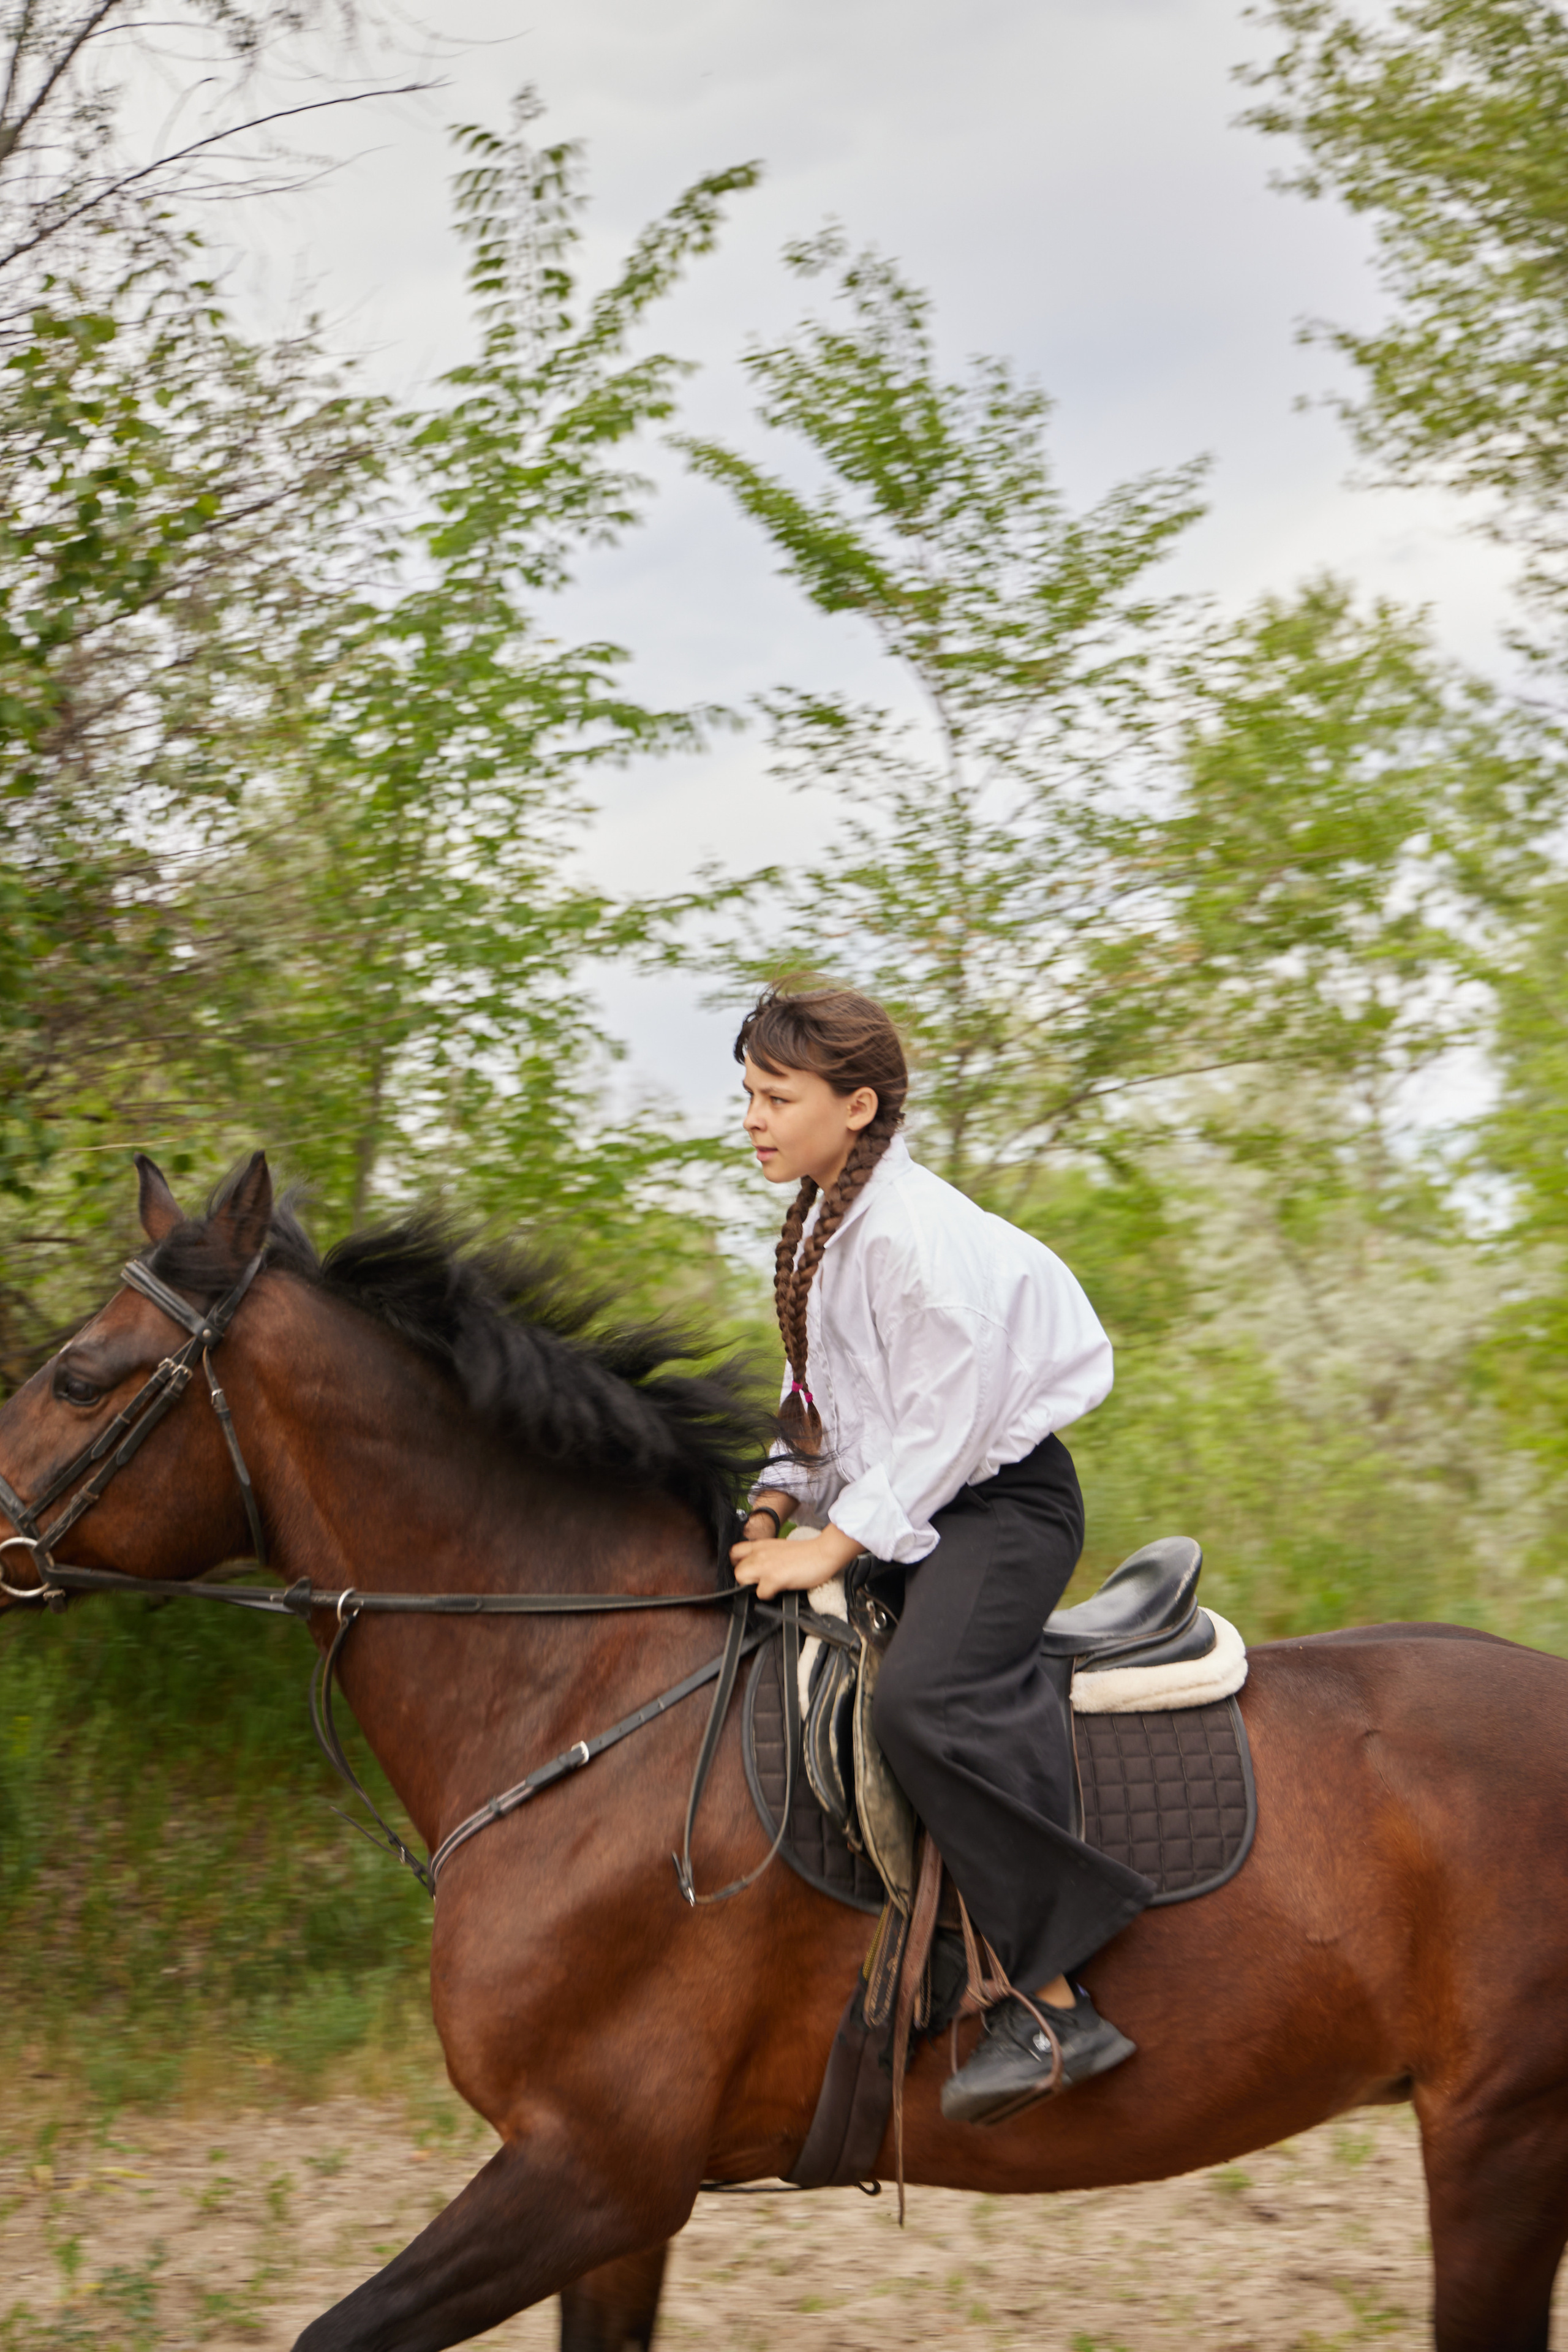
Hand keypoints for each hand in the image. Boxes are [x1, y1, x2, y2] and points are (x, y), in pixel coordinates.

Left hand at [730, 1520, 861, 1600]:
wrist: (823, 1552)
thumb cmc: (805, 1553)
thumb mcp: (779, 1549)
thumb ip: (765, 1556)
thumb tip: (757, 1572)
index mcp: (761, 1545)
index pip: (734, 1553)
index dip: (738, 1565)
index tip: (748, 1572)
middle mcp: (760, 1553)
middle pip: (736, 1571)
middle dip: (746, 1580)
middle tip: (761, 1583)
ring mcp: (765, 1565)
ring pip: (741, 1579)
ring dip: (753, 1587)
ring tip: (769, 1587)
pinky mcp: (774, 1578)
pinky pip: (760, 1593)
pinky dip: (769, 1596)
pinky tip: (780, 1590)